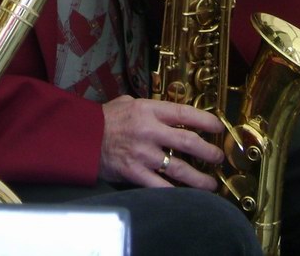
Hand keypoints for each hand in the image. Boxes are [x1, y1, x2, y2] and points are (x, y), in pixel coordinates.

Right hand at [99, 95, 224, 189]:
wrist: (80, 137)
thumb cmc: (104, 119)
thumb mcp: (127, 102)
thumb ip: (149, 107)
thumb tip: (168, 112)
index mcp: (148, 110)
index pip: (184, 114)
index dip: (205, 120)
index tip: (218, 127)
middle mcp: (149, 131)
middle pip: (188, 142)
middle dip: (208, 152)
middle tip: (219, 157)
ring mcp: (143, 153)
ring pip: (179, 168)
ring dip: (199, 178)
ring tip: (211, 183)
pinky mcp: (134, 172)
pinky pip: (160, 186)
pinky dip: (176, 192)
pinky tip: (187, 196)